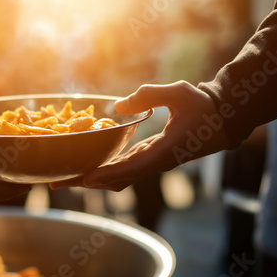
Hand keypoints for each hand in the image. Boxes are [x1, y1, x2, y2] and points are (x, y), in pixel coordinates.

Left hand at [50, 81, 229, 191]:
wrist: (220, 120)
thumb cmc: (202, 105)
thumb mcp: (178, 93)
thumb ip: (150, 96)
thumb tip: (119, 106)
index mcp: (164, 151)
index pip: (132, 168)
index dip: (107, 175)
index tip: (85, 179)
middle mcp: (154, 162)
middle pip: (116, 179)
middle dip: (86, 182)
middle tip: (56, 182)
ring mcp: (150, 162)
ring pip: (117, 178)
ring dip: (90, 179)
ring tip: (62, 177)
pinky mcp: (148, 158)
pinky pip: (121, 169)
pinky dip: (102, 171)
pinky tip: (84, 167)